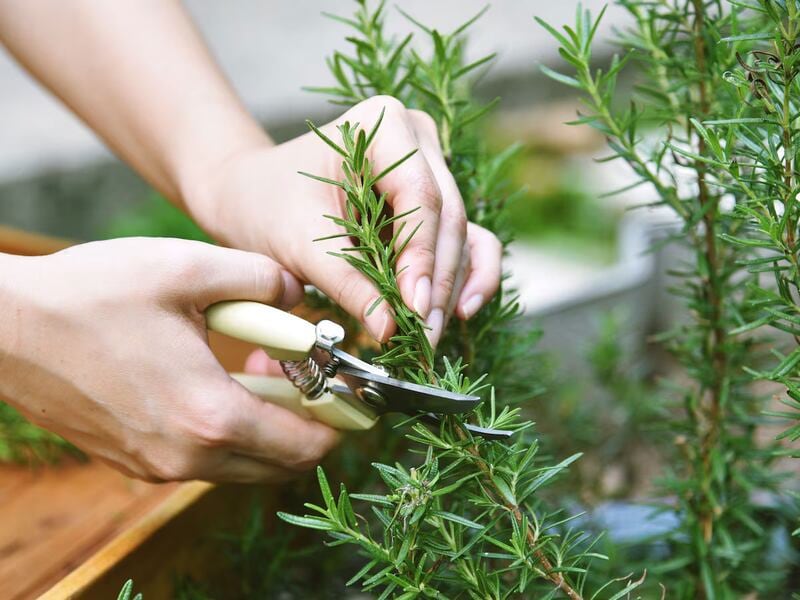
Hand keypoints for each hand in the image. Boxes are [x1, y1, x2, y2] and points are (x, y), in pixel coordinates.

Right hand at [0, 238, 337, 482]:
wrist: (4, 328)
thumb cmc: (91, 293)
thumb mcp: (188, 268)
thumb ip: (261, 279)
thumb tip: (298, 293)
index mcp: (210, 414)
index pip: (306, 443)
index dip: (341, 421)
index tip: (355, 394)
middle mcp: (187, 457)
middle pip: (281, 463)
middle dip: (308, 423)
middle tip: (309, 374)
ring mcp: (158, 466)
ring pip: (245, 463)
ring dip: (269, 425)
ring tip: (263, 366)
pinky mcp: (135, 461)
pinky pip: (207, 458)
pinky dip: (230, 429)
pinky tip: (219, 379)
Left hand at [186, 96, 502, 345]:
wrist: (251, 195)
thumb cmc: (267, 205)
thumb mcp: (300, 244)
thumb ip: (347, 284)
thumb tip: (389, 329)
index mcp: (383, 126)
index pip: (420, 196)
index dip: (422, 256)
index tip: (414, 308)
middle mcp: (418, 140)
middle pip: (447, 217)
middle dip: (437, 282)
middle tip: (424, 336)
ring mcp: (431, 169)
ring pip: (460, 234)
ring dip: (450, 287)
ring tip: (430, 335)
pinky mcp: (433, 203)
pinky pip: (465, 239)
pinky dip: (466, 276)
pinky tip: (460, 312)